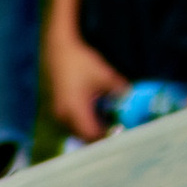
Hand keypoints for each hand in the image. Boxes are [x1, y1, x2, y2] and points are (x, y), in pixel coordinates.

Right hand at [47, 22, 128, 143]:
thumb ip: (119, 90)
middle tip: (115, 127)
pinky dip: (83, 121)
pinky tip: (95, 112)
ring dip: (90, 128)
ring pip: (76, 129)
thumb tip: (130, 99)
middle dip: (99, 134)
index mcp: (74, 110)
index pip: (91, 135)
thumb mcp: (104, 75)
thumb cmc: (80, 62)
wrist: (58, 49)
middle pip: (82, 135)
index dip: (105, 137)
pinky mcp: (56, 107)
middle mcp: (63, 115)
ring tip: (107, 120)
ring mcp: (58, 112)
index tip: (119, 132)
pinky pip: (70, 122)